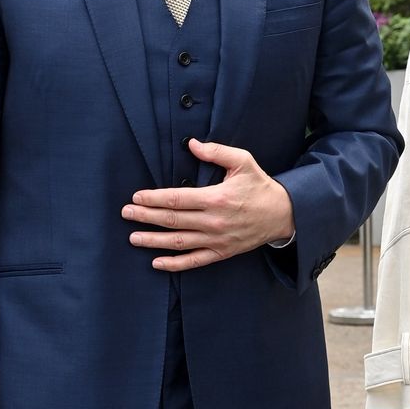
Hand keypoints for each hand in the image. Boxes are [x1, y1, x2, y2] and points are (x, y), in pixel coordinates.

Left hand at [122, 140, 294, 271]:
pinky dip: (175, 264)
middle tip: (126, 213)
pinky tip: (157, 263)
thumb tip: (191, 144)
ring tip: (134, 238)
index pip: (177, 199)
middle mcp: (214, 221)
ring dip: (153, 241)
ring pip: (179, 242)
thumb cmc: (260, 186)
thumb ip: (216, 152)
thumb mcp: (243, 162)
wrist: (283, 214)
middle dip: (146, 217)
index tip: (137, 196)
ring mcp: (217, 240)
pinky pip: (194, 261)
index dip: (153, 198)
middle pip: (172, 220)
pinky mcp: (221, 253)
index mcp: (217, 198)